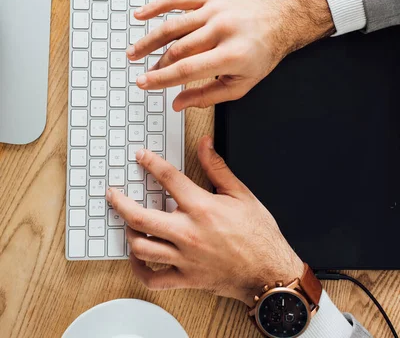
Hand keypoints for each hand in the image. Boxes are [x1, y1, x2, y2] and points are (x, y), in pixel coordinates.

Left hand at [106, 136, 303, 305]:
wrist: (269, 272)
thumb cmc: (258, 234)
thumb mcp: (241, 194)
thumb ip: (218, 167)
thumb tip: (205, 144)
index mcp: (202, 208)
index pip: (168, 179)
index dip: (150, 163)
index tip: (140, 156)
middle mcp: (188, 233)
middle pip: (141, 217)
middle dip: (120, 202)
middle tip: (112, 193)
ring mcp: (184, 258)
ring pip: (142, 247)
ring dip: (129, 233)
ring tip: (127, 223)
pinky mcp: (186, 278)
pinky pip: (153, 278)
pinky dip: (139, 269)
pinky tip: (137, 257)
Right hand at [127, 0, 333, 109]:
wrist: (282, 17)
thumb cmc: (263, 52)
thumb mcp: (243, 83)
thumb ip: (208, 96)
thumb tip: (178, 104)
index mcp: (232, 54)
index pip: (187, 70)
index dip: (161, 79)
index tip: (144, 83)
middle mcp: (222, 30)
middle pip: (178, 49)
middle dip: (156, 64)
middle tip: (142, 73)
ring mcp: (215, 10)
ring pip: (173, 25)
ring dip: (149, 40)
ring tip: (134, 51)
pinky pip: (178, 0)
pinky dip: (156, 6)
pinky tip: (141, 15)